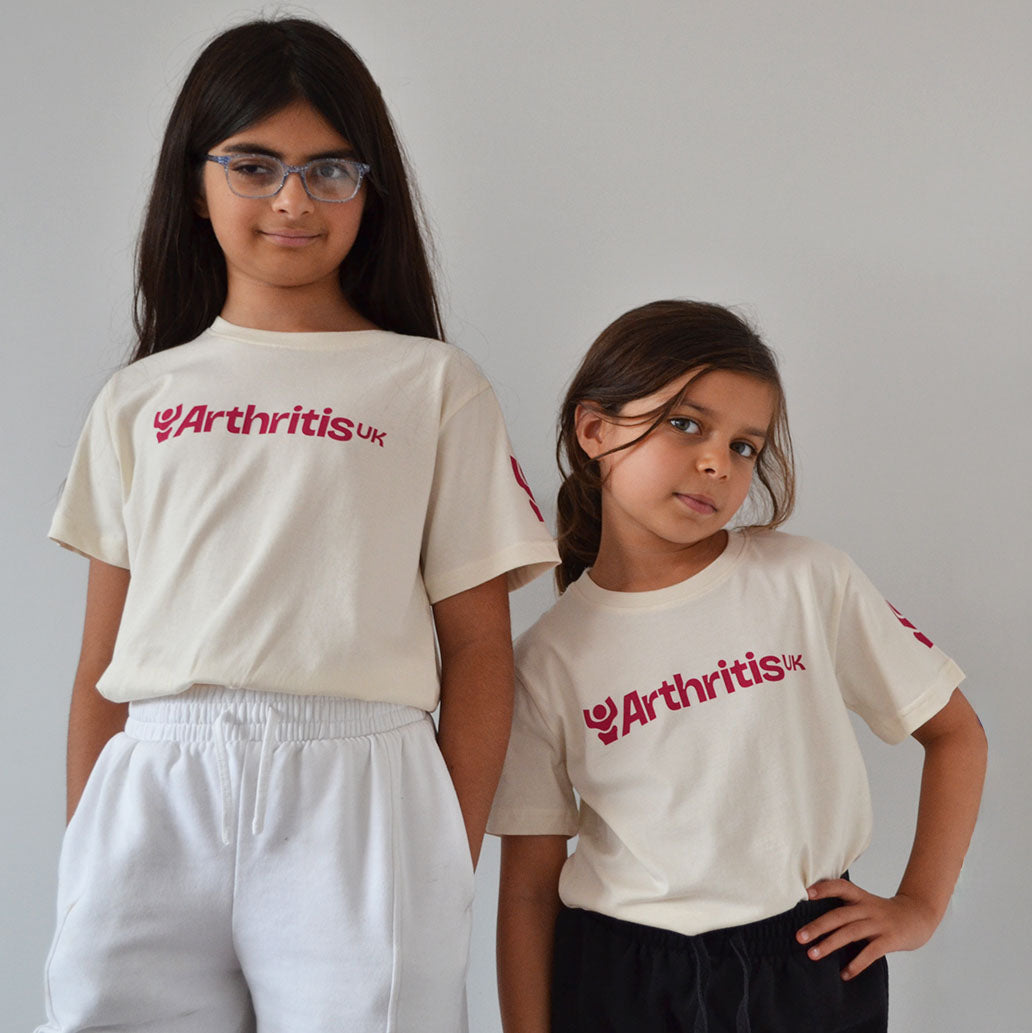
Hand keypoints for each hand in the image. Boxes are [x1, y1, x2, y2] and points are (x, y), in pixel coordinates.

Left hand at [795, 878, 939, 979]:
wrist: (918, 916)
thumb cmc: (884, 912)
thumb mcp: (866, 903)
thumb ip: (847, 908)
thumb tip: (816, 921)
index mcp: (861, 897)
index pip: (841, 887)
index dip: (824, 888)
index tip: (806, 894)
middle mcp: (868, 908)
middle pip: (839, 916)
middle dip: (818, 926)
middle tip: (799, 937)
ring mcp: (879, 924)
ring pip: (851, 933)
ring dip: (830, 944)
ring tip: (813, 955)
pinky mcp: (890, 940)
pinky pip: (871, 953)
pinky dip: (856, 964)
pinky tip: (844, 974)